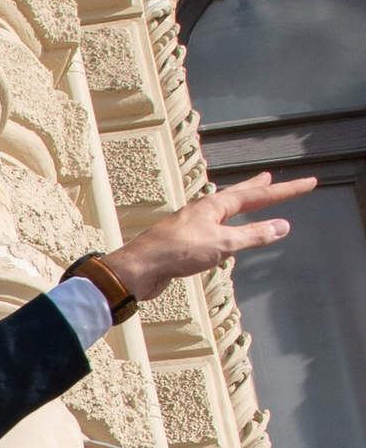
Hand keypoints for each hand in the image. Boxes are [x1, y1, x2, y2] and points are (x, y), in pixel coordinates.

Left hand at [102, 170, 314, 305]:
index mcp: (214, 206)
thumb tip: (281, 227)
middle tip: (269, 176)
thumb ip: (253, 236)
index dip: (286, 191)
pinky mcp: (182, 245)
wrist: (137, 270)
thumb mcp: (222, 244)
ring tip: (246, 201)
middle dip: (256, 187)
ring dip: (237, 206)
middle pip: (236, 196)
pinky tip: (220, 233)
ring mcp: (191, 227)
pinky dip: (223, 227)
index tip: (309, 183)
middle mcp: (202, 212)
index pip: (259, 195)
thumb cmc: (175, 253)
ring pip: (222, 213)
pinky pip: (211, 232)